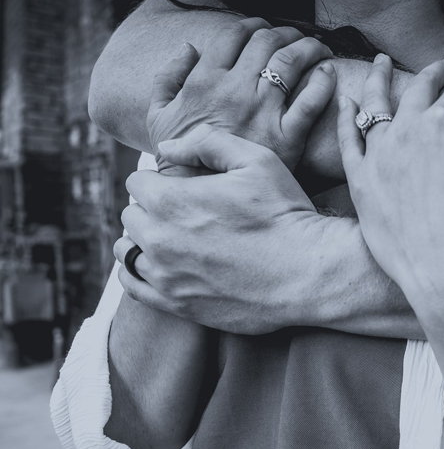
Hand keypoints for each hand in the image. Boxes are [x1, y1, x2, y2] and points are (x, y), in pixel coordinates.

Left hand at [114, 125, 330, 334]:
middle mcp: (159, 239)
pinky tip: (159, 265)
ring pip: (129, 251)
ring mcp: (166, 276)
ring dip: (145, 240)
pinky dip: (138, 273)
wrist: (309, 272)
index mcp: (171, 200)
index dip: (161, 179)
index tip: (183, 186)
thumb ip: (207, 144)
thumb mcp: (257, 160)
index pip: (138, 182)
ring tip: (173, 238)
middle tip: (185, 212)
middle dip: (152, 209)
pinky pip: (134, 287)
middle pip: (132, 216)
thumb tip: (167, 148)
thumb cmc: (285, 213)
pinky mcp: (177, 305)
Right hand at [147, 18, 335, 171]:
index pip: (233, 36)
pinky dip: (324, 80)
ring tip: (315, 48)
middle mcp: (236, 90)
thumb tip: (188, 48)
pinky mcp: (287, 137)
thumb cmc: (180, 163)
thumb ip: (167, 78)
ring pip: (291, 61)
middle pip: (266, 42)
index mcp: (205, 81)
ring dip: (307, 46)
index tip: (261, 30)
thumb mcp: (158, 117)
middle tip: (293, 38)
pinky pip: (311, 100)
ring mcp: (263, 112)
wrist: (203, 202)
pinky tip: (328, 72)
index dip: (251, 27)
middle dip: (284, 33)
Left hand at [337, 56, 443, 307]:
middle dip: (437, 73)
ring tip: (383, 63)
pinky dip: (346, 118)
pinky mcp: (361, 181)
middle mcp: (409, 130)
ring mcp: (380, 154)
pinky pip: (349, 141)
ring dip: (382, 79)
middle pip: (422, 89)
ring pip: (377, 105)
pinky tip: (347, 102)